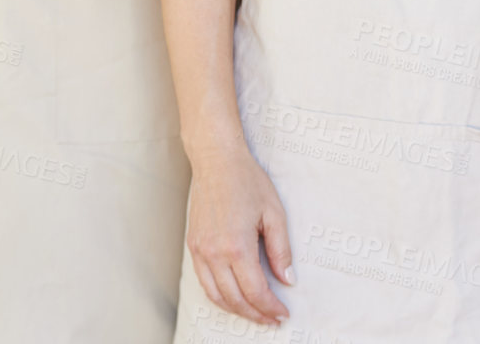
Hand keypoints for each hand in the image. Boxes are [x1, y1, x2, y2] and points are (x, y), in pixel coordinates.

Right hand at [186, 146, 293, 325]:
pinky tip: (233, 296)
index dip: (270, 308)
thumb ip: (281, 250)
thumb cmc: (246, 180)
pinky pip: (204, 282)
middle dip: (256, 314)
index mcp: (237, 246)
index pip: (255, 292)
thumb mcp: (274, 212)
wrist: (216, 160)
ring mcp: (200, 250)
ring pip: (216, 296)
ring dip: (236, 310)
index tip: (282, 313)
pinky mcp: (193, 246)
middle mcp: (214, 253)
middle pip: (235, 300)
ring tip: (255, 313)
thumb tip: (287, 280)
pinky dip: (219, 296)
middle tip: (272, 318)